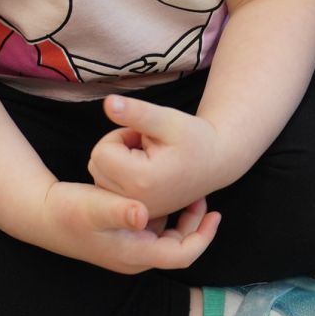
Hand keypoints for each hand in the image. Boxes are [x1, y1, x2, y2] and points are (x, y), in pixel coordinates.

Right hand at [38, 182, 218, 273]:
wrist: (43, 215)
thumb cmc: (69, 211)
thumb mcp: (94, 207)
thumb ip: (119, 210)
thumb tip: (143, 214)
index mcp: (136, 254)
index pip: (183, 254)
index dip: (204, 236)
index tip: (217, 212)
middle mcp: (136, 256)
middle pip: (179, 245)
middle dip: (195, 223)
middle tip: (205, 196)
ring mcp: (129, 247)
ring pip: (167, 234)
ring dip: (181, 215)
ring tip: (190, 189)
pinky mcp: (122, 235)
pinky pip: (153, 226)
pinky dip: (164, 212)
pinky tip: (164, 188)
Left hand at [87, 94, 224, 219]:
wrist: (217, 162)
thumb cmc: (194, 138)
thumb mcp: (167, 119)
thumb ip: (136, 112)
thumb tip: (108, 102)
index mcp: (141, 180)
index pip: (101, 152)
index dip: (121, 135)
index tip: (145, 134)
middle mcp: (137, 202)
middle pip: (97, 165)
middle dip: (116, 149)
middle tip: (146, 144)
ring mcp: (139, 211)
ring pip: (101, 178)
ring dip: (117, 162)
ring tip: (147, 156)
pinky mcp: (140, 213)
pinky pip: (111, 190)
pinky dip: (121, 177)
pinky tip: (144, 171)